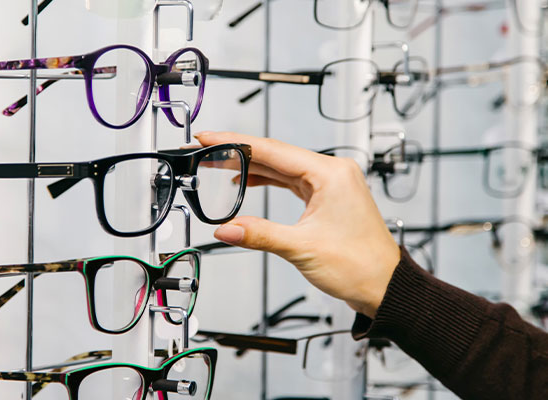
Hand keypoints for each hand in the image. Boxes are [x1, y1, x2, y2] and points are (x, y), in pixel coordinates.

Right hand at [196, 131, 399, 317]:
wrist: (384, 286)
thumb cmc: (360, 265)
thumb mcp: (302, 248)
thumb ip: (259, 234)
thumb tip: (226, 229)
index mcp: (330, 174)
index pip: (272, 150)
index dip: (235, 144)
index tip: (209, 138)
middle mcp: (332, 172)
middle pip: (275, 153)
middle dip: (238, 152)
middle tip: (206, 149)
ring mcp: (330, 183)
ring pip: (282, 166)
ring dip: (251, 165)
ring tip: (219, 163)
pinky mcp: (327, 196)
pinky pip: (291, 179)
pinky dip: (268, 179)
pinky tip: (248, 180)